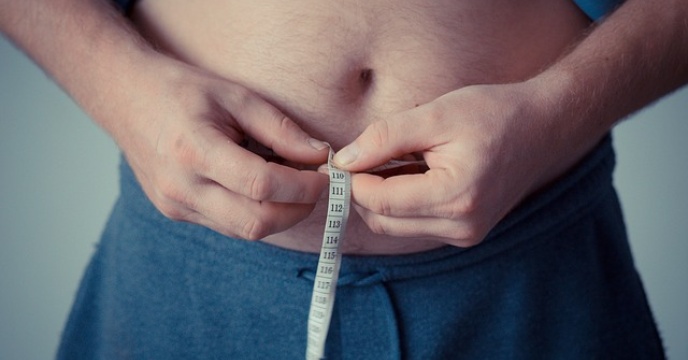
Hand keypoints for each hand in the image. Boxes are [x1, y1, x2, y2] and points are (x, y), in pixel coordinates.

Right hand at [109, 58, 328, 239]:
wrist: (125, 98)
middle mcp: (181, 187)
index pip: (261, 186)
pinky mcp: (177, 213)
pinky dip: (256, 213)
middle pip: (256, 222)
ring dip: (279, 215)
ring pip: (244, 232)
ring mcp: (176, 206)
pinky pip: (229, 226)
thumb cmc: (182, 90)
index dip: (303, 186)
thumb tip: (320, 155)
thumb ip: (280, 129)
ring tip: (292, 185)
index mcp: (194, 150)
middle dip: (298, 209)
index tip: (326, 175)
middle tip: (317, 186)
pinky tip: (264, 190)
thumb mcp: (236, 96)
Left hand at [333, 82, 591, 246]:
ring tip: (395, 160)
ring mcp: (465, 234)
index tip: (343, 157)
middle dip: (363, 191)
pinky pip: (416, 225)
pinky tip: (413, 173)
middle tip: (362, 156)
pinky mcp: (466, 233)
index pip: (380, 202)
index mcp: (455, 197)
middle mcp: (461, 226)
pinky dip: (403, 203)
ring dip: (382, 197)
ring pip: (396, 226)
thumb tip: (344, 161)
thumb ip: (385, 138)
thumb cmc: (494, 114)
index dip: (353, 180)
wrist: (543, 128)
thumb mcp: (435, 115)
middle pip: (383, 221)